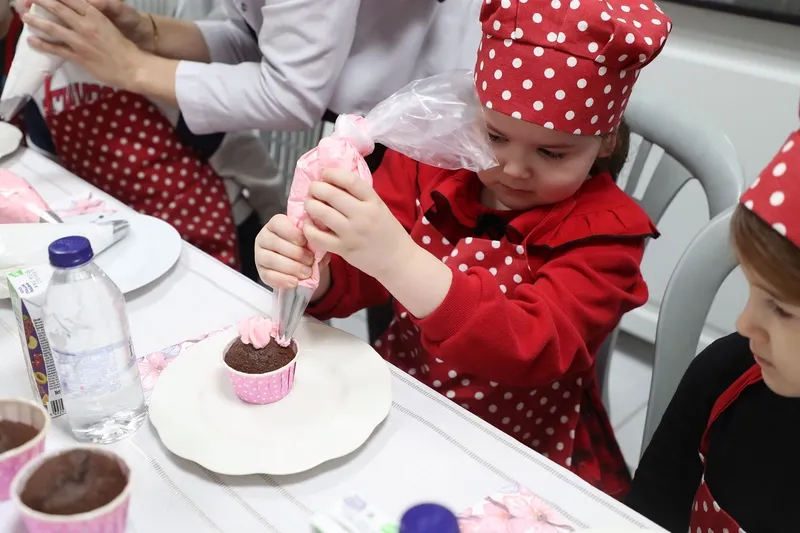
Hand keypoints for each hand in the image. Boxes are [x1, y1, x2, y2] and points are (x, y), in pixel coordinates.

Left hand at [23, 0, 146, 90]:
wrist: (133, 67)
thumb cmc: (124, 47)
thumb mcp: (108, 25)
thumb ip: (93, 18)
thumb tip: (78, 13)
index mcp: (95, 14)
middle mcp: (85, 24)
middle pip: (57, 8)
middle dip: (40, 1)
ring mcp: (80, 41)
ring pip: (53, 27)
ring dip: (36, 21)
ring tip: (25, 17)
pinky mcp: (79, 56)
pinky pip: (56, 49)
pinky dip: (42, 44)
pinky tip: (32, 41)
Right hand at [255, 215, 331, 298]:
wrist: (303, 266)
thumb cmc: (307, 248)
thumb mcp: (313, 240)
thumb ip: (314, 238)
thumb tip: (318, 241)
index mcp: (276, 224)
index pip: (278, 222)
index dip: (292, 232)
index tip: (305, 242)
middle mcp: (264, 237)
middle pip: (275, 242)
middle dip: (296, 253)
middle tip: (310, 260)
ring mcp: (260, 255)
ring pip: (271, 260)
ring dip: (291, 267)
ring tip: (307, 272)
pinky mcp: (261, 272)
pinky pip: (269, 276)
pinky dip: (283, 280)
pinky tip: (295, 282)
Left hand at [303, 169, 415, 283]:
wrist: (397, 260)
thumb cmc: (388, 232)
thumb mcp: (380, 208)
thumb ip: (360, 196)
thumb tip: (333, 183)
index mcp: (373, 202)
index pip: (350, 180)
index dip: (332, 173)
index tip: (325, 174)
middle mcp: (362, 215)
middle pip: (331, 194)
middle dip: (316, 188)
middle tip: (313, 189)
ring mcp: (351, 233)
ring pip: (321, 212)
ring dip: (310, 205)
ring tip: (310, 204)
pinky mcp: (343, 249)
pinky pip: (317, 236)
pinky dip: (308, 227)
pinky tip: (309, 224)